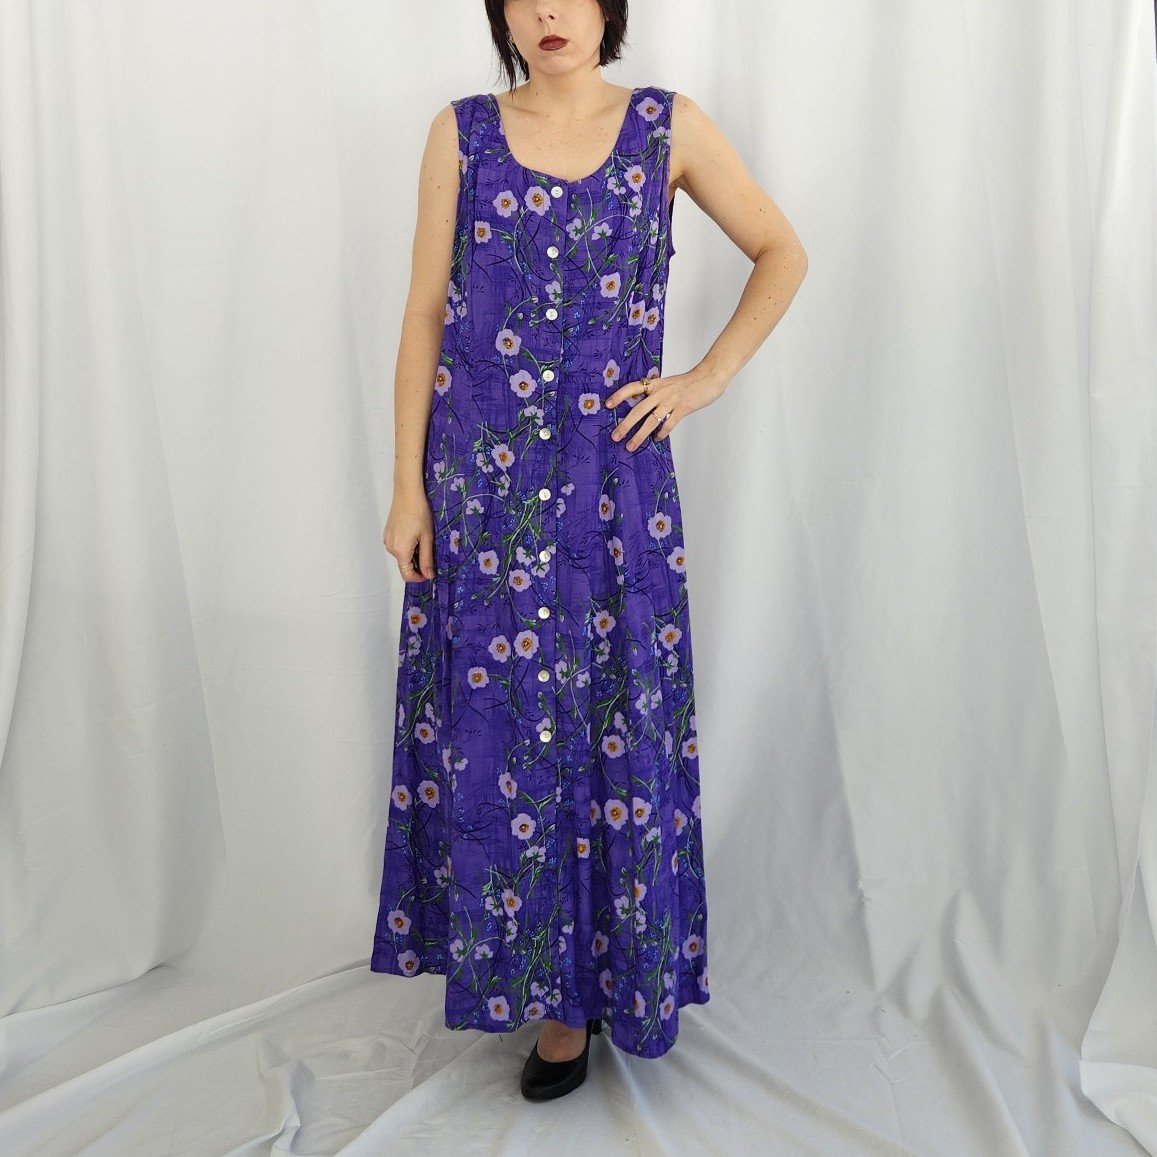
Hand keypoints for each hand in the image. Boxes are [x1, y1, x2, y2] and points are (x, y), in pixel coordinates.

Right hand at [383, 489, 435, 582]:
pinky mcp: (387, 533)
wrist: (407, 493)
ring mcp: (387, 540)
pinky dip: (407, 546)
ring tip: (423, 539)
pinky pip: (398, 547)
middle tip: (430, 551)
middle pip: (404, 565)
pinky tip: (415, 534)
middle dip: (417, 564)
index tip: (430, 572)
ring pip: (402, 556)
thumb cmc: (419, 513)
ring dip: (413, 554)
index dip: (419, 577)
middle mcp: (390, 548)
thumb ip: (426, 559)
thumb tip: (429, 576)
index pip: (407, 575)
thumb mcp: (427, 538)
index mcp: (400, 551)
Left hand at [606, 364, 728, 450]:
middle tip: (615, 436)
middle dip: (625, 424)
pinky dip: (662, 433)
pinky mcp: (682, 408)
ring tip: (631, 446)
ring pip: (651, 420)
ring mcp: (671, 401)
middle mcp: (660, 392)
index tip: (608, 405)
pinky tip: (657, 439)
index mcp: (655, 384)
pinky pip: (669, 424)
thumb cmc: (688, 382)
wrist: (709, 376)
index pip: (632, 388)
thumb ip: (656, 393)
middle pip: (638, 410)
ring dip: (639, 435)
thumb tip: (644, 408)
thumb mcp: (668, 383)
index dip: (619, 396)